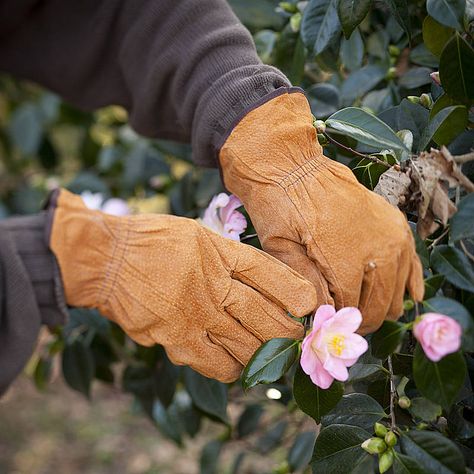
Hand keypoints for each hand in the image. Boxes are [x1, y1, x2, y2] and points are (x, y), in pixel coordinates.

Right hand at [49, 189, 316, 381]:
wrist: (107, 258)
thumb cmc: (153, 241)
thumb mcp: (199, 234)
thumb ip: (229, 257)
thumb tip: (257, 282)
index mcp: (223, 254)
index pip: (273, 276)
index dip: (296, 294)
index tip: (309, 306)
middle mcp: (216, 286)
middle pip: (268, 319)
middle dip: (288, 334)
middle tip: (295, 339)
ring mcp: (198, 315)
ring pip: (249, 347)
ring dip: (266, 356)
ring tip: (271, 356)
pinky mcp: (178, 340)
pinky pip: (219, 365)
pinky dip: (234, 368)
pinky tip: (236, 365)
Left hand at [219, 90, 423, 333]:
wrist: (291, 164)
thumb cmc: (278, 206)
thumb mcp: (280, 249)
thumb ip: (307, 285)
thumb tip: (324, 314)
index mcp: (345, 261)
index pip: (352, 309)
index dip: (340, 321)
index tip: (330, 325)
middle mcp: (377, 251)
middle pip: (379, 304)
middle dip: (362, 318)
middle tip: (347, 322)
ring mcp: (391, 235)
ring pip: (396, 288)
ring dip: (383, 303)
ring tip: (367, 310)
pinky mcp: (394, 222)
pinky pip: (411, 261)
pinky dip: (410, 281)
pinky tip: (410, 296)